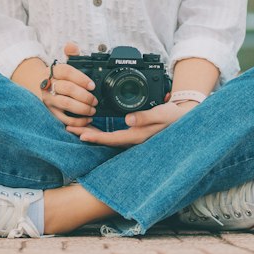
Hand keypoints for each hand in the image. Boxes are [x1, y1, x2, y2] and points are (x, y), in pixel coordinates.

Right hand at [41, 41, 97, 131]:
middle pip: (67, 88)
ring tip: (93, 110)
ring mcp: (48, 99)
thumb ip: (71, 54)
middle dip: (84, 95)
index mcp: (54, 71)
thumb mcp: (63, 63)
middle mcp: (49, 84)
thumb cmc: (57, 76)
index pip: (67, 72)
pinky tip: (87, 119)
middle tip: (95, 100)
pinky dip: (77, 121)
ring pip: (65, 103)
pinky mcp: (50, 112)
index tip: (92, 85)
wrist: (37, 86)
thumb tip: (71, 46)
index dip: (81, 78)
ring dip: (82, 108)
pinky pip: (63, 119)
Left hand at [77, 96, 191, 146]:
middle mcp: (133, 138)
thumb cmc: (173, 117)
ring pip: (108, 137)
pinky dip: (102, 130)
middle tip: (69, 129)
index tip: (81, 134)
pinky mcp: (134, 132)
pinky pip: (114, 133)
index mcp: (138, 135)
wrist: (184, 119)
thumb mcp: (161, 114)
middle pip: (106, 139)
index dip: (96, 136)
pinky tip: (93, 126)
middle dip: (88, 134)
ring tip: (75, 127)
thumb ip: (145, 117)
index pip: (113, 138)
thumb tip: (128, 119)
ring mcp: (133, 136)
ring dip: (92, 132)